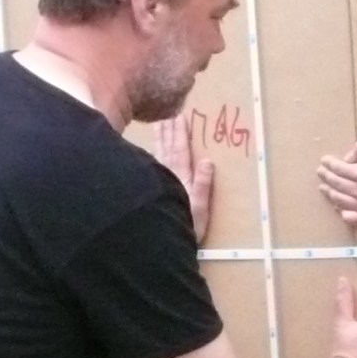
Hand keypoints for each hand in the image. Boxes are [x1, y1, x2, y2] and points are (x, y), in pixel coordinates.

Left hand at [155, 116, 215, 245]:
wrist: (158, 245)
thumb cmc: (185, 228)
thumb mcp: (199, 210)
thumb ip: (203, 186)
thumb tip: (208, 161)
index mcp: (181, 177)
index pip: (181, 150)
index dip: (181, 132)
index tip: (181, 115)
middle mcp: (167, 175)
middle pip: (168, 147)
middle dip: (169, 128)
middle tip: (169, 112)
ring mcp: (156, 179)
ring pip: (158, 152)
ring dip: (159, 136)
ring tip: (160, 122)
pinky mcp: (148, 186)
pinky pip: (151, 161)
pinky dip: (152, 150)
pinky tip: (150, 146)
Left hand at [317, 138, 356, 228]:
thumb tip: (346, 160)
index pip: (339, 169)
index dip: (329, 164)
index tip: (324, 161)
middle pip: (336, 185)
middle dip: (326, 177)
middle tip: (321, 172)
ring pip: (339, 202)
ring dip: (329, 193)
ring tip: (325, 187)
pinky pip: (350, 217)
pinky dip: (341, 211)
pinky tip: (338, 205)